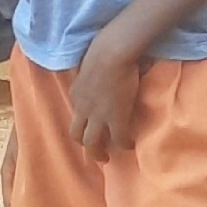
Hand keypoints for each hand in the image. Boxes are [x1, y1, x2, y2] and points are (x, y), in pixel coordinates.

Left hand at [67, 34, 142, 156]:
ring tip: (106, 158)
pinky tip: (130, 146)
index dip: (84, 122)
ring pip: (91, 143)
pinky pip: (119, 138)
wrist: (112, 53)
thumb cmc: (104, 49)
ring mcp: (98, 115)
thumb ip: (92, 72)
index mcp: (76, 93)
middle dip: (85, 145)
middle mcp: (82, 108)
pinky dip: (124, 144)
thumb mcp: (90, 63)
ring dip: (98, 153)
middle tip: (96, 151)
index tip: (93, 125)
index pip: (77, 114)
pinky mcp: (115, 118)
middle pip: (77, 134)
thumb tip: (102, 70)